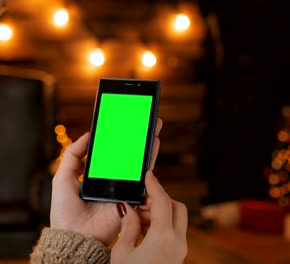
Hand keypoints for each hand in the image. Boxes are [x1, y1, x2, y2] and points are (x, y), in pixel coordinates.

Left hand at [49, 118, 162, 245]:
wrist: (75, 234)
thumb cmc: (65, 210)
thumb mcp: (62, 177)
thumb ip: (73, 155)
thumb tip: (87, 135)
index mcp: (98, 176)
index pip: (112, 153)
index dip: (119, 138)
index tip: (125, 121)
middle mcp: (114, 181)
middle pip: (129, 155)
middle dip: (138, 137)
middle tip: (146, 119)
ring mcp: (125, 188)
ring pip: (140, 163)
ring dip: (148, 145)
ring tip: (154, 126)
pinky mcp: (133, 197)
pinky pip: (144, 178)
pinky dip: (150, 161)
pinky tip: (154, 145)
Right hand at [111, 172, 187, 263]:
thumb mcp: (122, 253)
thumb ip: (128, 226)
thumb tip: (129, 209)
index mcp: (164, 237)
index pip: (163, 201)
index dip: (154, 185)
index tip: (148, 175)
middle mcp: (178, 242)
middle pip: (177, 208)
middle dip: (160, 200)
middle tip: (139, 203)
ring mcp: (180, 251)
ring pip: (177, 221)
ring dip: (159, 214)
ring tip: (136, 220)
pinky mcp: (177, 258)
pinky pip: (174, 234)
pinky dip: (161, 227)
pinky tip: (142, 232)